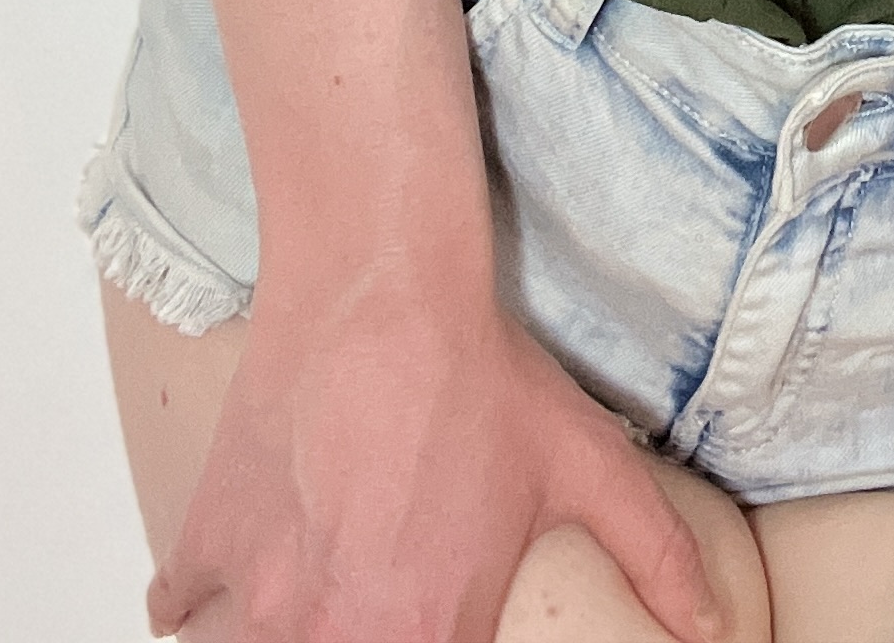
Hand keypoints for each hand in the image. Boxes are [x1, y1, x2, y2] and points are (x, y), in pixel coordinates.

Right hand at [146, 264, 721, 642]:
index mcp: (425, 636)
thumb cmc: (478, 376)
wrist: (379, 287)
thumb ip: (659, 557)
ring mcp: (256, 595)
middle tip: (385, 595)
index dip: (439, 641)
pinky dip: (203, 597)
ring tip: (322, 588)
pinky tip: (248, 566)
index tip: (438, 620)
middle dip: (358, 634)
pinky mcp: (202, 542)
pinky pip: (181, 606)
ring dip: (282, 628)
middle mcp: (330, 634)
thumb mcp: (590, 465)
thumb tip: (712, 626)